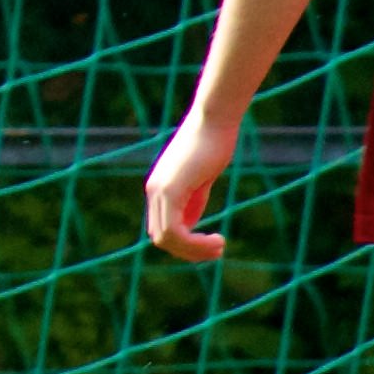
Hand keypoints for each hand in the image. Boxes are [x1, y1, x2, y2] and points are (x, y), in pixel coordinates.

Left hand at [145, 108, 243, 263]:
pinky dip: (194, 242)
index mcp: (158, 189)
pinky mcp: (170, 189)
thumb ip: (192, 201)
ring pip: (166, 237)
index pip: (161, 229)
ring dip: (194, 250)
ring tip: (219, 247)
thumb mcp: (200, 179)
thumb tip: (188, 226)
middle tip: (218, 251)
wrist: (214, 121)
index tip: (212, 245)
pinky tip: (215, 240)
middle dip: (189, 252)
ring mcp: (159, 190)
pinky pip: (174, 229)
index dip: (184, 245)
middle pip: (160, 237)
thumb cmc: (213, 145)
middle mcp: (153, 191)